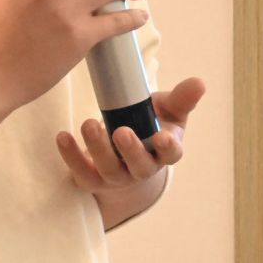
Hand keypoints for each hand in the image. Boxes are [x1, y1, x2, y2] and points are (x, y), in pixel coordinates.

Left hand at [56, 77, 206, 194]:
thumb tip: (199, 82)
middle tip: (120, 131)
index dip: (167, 147)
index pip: (171, 153)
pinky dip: (71, 155)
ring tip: (89, 124)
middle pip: (139, 166)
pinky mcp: (92, 179)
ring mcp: (117, 177)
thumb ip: (182, 98)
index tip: (161, 136)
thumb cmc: (150, 124)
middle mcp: (142, 169)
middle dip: (130, 150)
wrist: (125, 152)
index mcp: (164, 150)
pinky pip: (81, 172)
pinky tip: (62, 136)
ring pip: (108, 169)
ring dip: (98, 148)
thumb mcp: (168, 110)